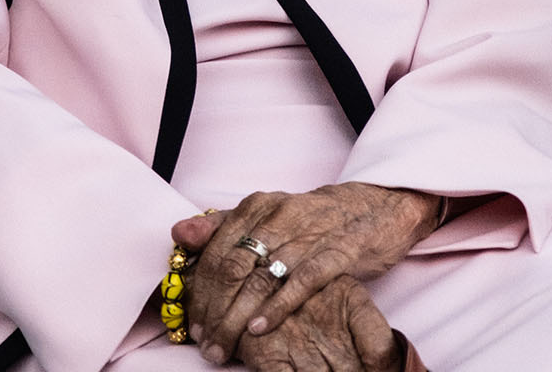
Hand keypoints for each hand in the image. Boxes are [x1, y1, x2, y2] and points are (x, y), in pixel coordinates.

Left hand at [170, 183, 438, 365]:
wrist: (373, 209)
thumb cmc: (313, 219)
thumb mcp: (267, 215)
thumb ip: (223, 226)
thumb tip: (179, 233)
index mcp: (257, 206)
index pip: (217, 252)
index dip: (201, 290)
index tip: (193, 322)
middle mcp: (278, 215)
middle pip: (234, 268)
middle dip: (215, 311)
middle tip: (206, 342)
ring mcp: (308, 233)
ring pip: (262, 278)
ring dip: (238, 317)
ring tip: (225, 345)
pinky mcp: (337, 251)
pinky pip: (302, 281)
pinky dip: (277, 306)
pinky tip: (259, 328)